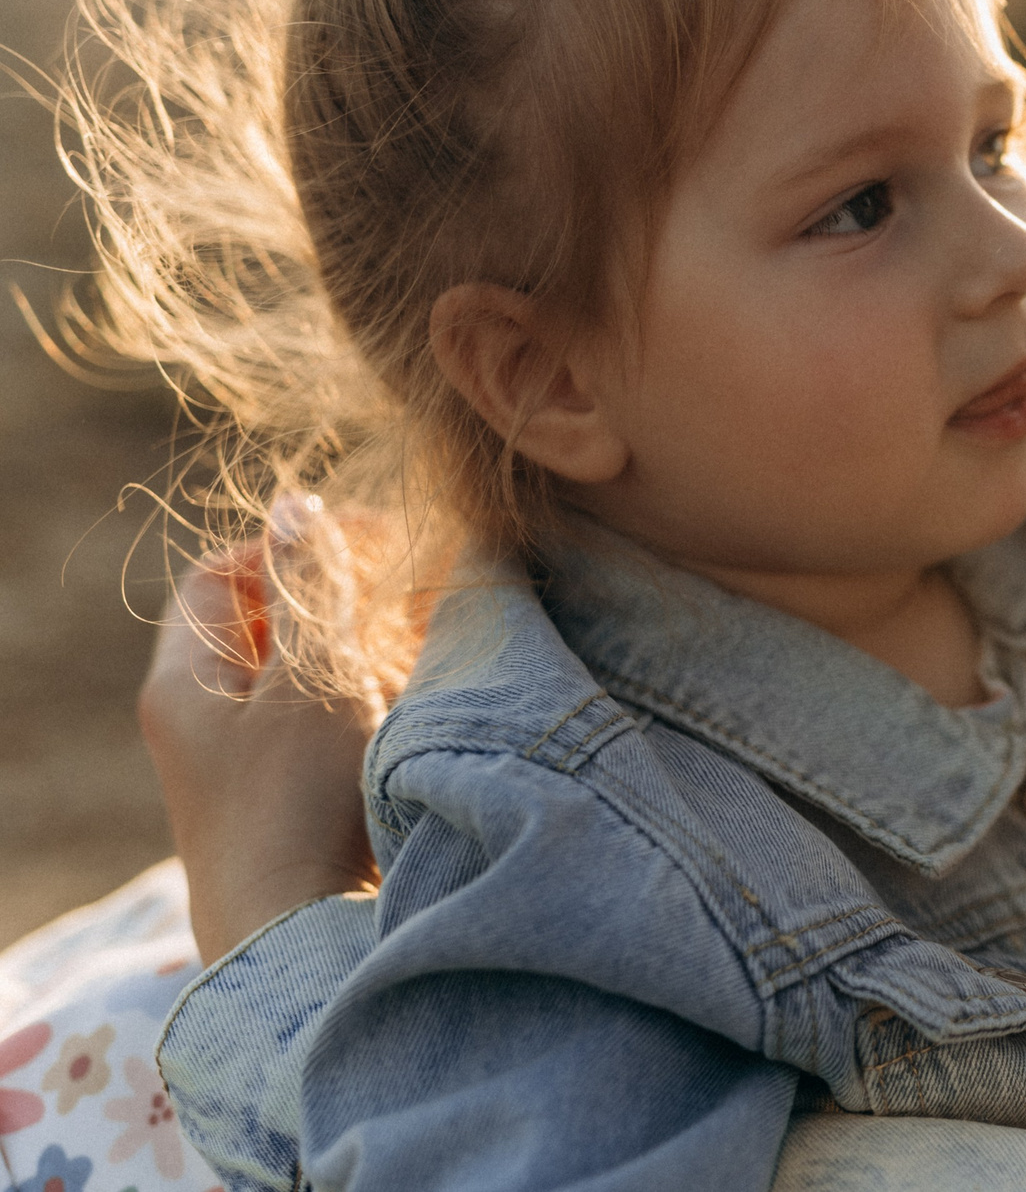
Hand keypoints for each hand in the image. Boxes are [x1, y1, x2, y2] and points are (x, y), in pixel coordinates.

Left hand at [138, 506, 385, 963]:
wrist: (300, 943)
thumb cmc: (296, 803)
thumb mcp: (309, 678)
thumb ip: (311, 587)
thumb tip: (295, 505)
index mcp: (184, 683)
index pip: (219, 576)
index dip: (289, 547)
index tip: (367, 548)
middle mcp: (204, 721)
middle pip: (265, 624)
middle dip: (340, 600)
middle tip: (406, 596)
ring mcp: (245, 767)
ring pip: (303, 676)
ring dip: (364, 654)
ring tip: (419, 655)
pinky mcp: (290, 803)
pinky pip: (326, 727)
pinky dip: (371, 704)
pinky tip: (413, 710)